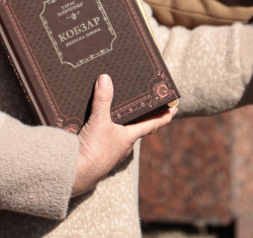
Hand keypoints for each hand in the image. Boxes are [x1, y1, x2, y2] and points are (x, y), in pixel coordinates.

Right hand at [71, 74, 174, 196]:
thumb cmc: (94, 150)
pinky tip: (97, 125)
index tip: (175, 109)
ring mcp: (111, 152)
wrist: (77, 173)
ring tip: (120, 111)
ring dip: (122, 125)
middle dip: (142, 118)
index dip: (164, 116)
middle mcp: (123, 146)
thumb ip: (102, 99)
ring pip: (121, 135)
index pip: (152, 124)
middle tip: (148, 106)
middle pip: (137, 129)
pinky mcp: (98, 155)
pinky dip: (105, 131)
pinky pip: (105, 140)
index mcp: (129, 137)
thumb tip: (105, 78)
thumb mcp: (99, 121)